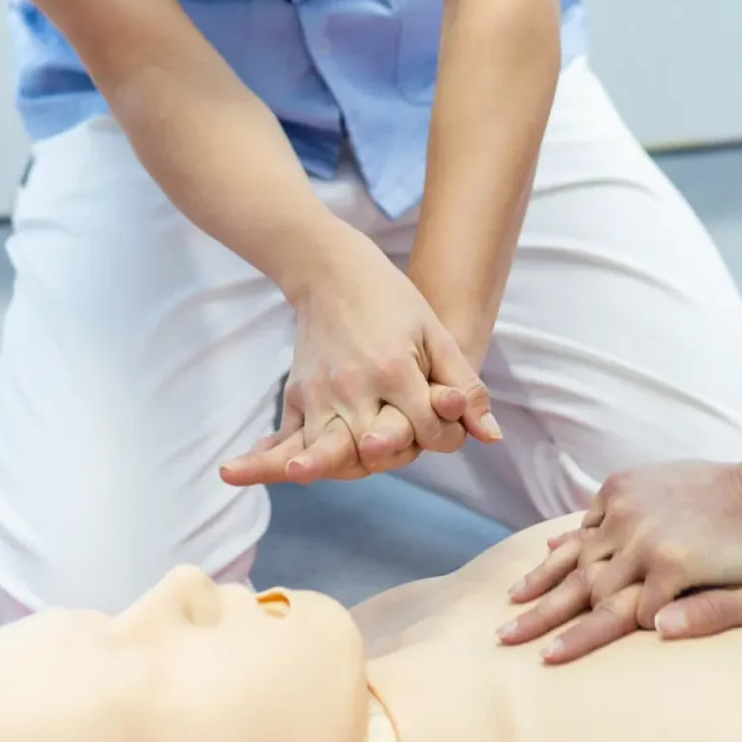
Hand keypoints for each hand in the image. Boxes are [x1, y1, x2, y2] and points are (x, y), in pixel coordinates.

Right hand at [219, 232, 501, 486]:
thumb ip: (464, 386)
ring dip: (329, 464)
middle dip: (393, 454)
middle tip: (397, 446)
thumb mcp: (435, 333)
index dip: (442, 434)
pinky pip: (287, 439)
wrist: (330, 269)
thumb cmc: (392, 300)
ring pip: (326, 451)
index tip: (443, 422)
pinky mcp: (294, 395)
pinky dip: (277, 459)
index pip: (426, 431)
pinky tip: (250, 472)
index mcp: (393, 370)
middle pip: (374, 449)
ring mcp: (317, 392)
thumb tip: (491, 437)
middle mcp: (352, 386)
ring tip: (311, 468)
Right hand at [496, 456, 741, 663]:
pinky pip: (593, 515)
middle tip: (505, 637)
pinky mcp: (634, 484)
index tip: (546, 661)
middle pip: (583, 585)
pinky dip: (571, 536)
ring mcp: (635, 506)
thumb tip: (657, 629)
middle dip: (543, 615)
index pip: (614, 617)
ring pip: (579, 551)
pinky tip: (549, 553)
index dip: (580, 642)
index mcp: (673, 568)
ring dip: (546, 577)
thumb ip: (717, 618)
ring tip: (513, 600)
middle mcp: (643, 535)